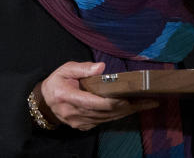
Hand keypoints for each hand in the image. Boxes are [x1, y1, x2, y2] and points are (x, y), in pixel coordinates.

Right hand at [37, 61, 157, 130]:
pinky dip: (120, 115)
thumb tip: (101, 67)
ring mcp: (80, 122)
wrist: (44, 102)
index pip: (95, 102)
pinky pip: (105, 122)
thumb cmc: (57, 82)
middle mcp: (75, 113)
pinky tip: (133, 109)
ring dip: (128, 112)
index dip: (113, 100)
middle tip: (149, 99)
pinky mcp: (84, 126)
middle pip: (106, 112)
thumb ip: (82, 68)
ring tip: (147, 103)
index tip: (130, 95)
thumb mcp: (65, 69)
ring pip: (108, 119)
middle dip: (128, 106)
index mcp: (68, 97)